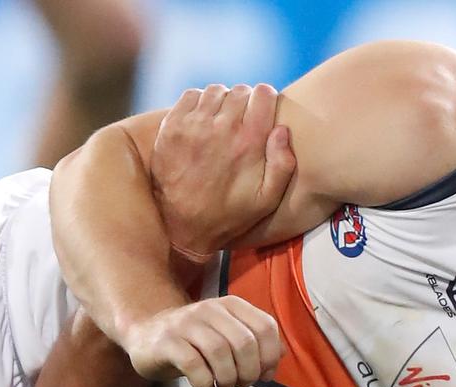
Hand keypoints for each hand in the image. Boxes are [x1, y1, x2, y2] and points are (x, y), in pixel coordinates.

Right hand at [119, 295, 284, 386]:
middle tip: (242, 385)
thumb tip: (280, 358)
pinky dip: (205, 385)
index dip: (270, 356)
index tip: (264, 375)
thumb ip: (254, 343)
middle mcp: (209, 309)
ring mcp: (186, 324)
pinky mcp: (166, 343)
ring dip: (228, 380)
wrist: (145, 334)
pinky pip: (194, 366)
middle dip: (249, 372)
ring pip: (220, 353)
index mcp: (230, 305)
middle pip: (245, 343)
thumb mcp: (226, 335)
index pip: (265, 327)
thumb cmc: (194, 341)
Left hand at [151, 83, 296, 260]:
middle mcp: (222, 127)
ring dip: (222, 101)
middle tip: (243, 119)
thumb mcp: (267, 200)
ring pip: (216, 91)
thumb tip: (282, 130)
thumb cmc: (229, 215)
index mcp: (249, 141)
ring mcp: (194, 125)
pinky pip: (191, 96)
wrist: (183, 227)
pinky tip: (203, 121)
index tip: (263, 110)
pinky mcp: (172, 127)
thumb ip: (283, 165)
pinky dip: (199, 103)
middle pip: (240, 91)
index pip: (263, 94)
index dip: (266, 100)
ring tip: (222, 120)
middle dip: (245, 101)